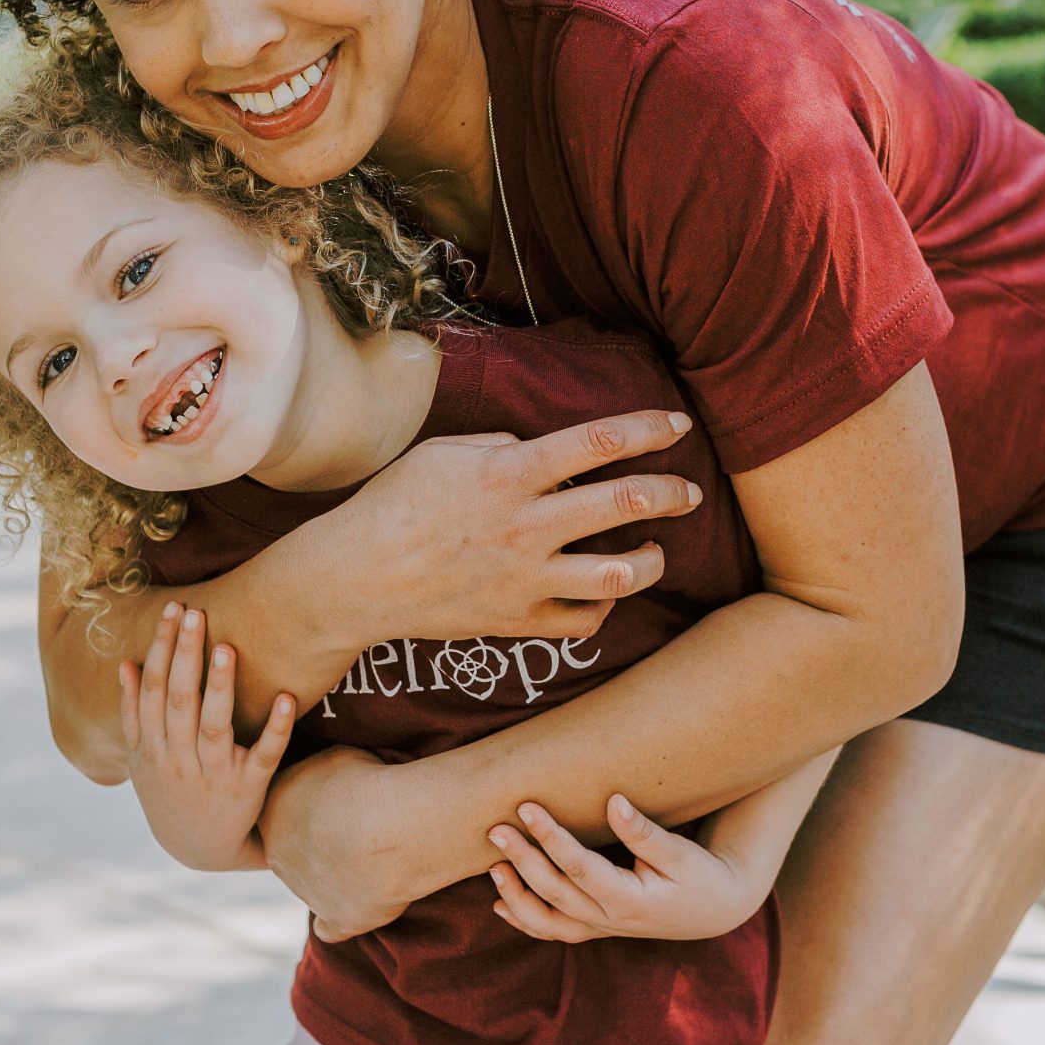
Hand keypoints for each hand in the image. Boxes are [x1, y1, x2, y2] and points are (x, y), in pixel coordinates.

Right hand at [119, 601, 295, 871]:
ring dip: (218, 686)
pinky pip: (263, 755)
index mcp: (151, 748)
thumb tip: (125, 664)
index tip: (173, 609)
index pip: (153, 689)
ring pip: (213, 726)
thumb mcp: (140, 760)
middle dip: (185, 654)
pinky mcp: (248, 788)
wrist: (199, 850)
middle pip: (178, 700)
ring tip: (226, 647)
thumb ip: (132, 714)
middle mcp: (178, 760)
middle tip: (196, 612)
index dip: (161, 648)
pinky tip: (286, 697)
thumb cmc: (170, 791)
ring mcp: (213, 774)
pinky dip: (275, 728)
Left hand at [260, 744, 413, 942]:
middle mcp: (277, 855)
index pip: (278, 809)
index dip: (306, 803)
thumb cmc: (364, 782)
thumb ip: (317, 772)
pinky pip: (330, 927)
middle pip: (290, 848)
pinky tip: (358, 902)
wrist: (390, 828)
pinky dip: (341, 917)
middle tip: (353, 823)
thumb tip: (320, 775)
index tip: (332, 797)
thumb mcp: (334, 757)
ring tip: (373, 851)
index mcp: (271, 812)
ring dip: (335, 872)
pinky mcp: (336, 918)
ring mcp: (303, 890)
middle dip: (316, 839)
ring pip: (312, 883)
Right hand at [326, 411, 703, 644]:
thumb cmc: (394, 504)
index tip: (677, 423)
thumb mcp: (443, 452)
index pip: (600, 442)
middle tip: (688, 492)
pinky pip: (586, 620)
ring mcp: (526, 578)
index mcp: (509, 473)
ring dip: (653, 558)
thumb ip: (501, 446)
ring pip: (622, 573)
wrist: (356, 580)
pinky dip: (606, 605)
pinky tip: (606, 589)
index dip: (649, 428)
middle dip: (671, 492)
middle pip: (626, 502)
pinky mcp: (519, 621)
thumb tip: (540, 450)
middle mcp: (527, 525)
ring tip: (657, 548)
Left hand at [486, 797, 766, 942]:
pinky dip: (526, 921)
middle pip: (555, 893)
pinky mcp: (598, 927)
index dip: (551, 838)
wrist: (715, 908)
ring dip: (516, 896)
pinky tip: (500, 905)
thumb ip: (644, 832)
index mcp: (630, 901)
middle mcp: (610, 920)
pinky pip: (555, 931)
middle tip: (495, 828)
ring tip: (493, 867)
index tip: (528, 807)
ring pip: (548, 922)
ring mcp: (601, 928)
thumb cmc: (700, 874)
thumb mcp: (680, 853)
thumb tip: (613, 801)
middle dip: (523, 860)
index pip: (580, 868)